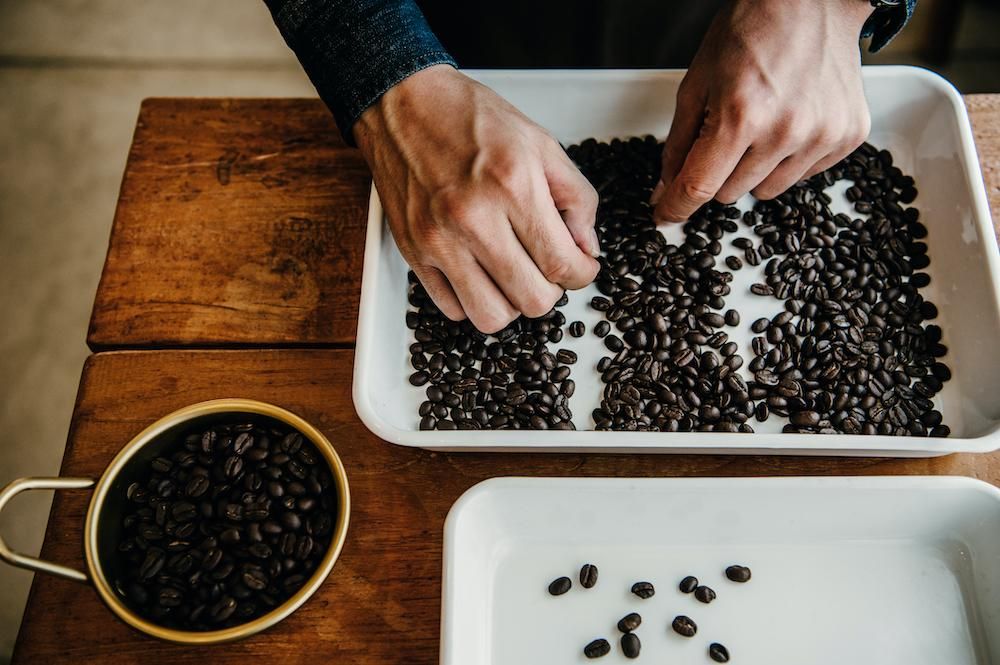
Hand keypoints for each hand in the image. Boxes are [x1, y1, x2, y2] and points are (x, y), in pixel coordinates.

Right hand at [355, 65, 600, 332]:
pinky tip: (480, 272)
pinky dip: (473, 300)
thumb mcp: (541, 143)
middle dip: (551, 290)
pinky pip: (452, 309)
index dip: (583, 274)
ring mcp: (438, 240)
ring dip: (511, 303)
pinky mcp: (413, 252)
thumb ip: (576, 197)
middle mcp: (473, 219)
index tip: (581, 267)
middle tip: (547, 268)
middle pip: (532, 300)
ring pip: (491, 316)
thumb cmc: (469, 118)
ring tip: (513, 275)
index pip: (562, 264)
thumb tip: (587, 249)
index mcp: (513, 186)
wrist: (402, 104)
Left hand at [653, 0, 873, 220]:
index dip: (675, 207)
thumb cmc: (751, 32)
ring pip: (766, 190)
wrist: (812, 2)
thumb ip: (678, 143)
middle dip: (718, 172)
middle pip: (730, 193)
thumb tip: (667, 188)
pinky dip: (790, 158)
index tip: (665, 215)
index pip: (698, 187)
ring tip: (762, 124)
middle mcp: (784, 132)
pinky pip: (803, 176)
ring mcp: (821, 136)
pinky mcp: (848, 136)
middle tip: (726, 134)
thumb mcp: (697, 83)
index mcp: (740, 116)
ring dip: (755, 169)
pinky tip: (791, 121)